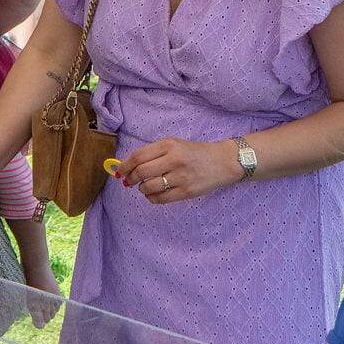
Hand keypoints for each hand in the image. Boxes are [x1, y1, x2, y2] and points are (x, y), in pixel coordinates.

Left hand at [113, 138, 239, 203]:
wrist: (223, 161)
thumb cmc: (194, 153)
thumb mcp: (174, 145)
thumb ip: (153, 154)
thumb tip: (127, 166)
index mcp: (169, 145)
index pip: (138, 156)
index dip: (125, 166)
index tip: (120, 171)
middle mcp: (175, 160)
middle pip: (141, 172)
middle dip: (131, 179)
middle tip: (129, 181)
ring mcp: (181, 177)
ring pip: (150, 187)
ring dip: (142, 189)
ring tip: (144, 187)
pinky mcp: (187, 191)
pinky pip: (161, 198)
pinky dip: (152, 198)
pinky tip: (152, 194)